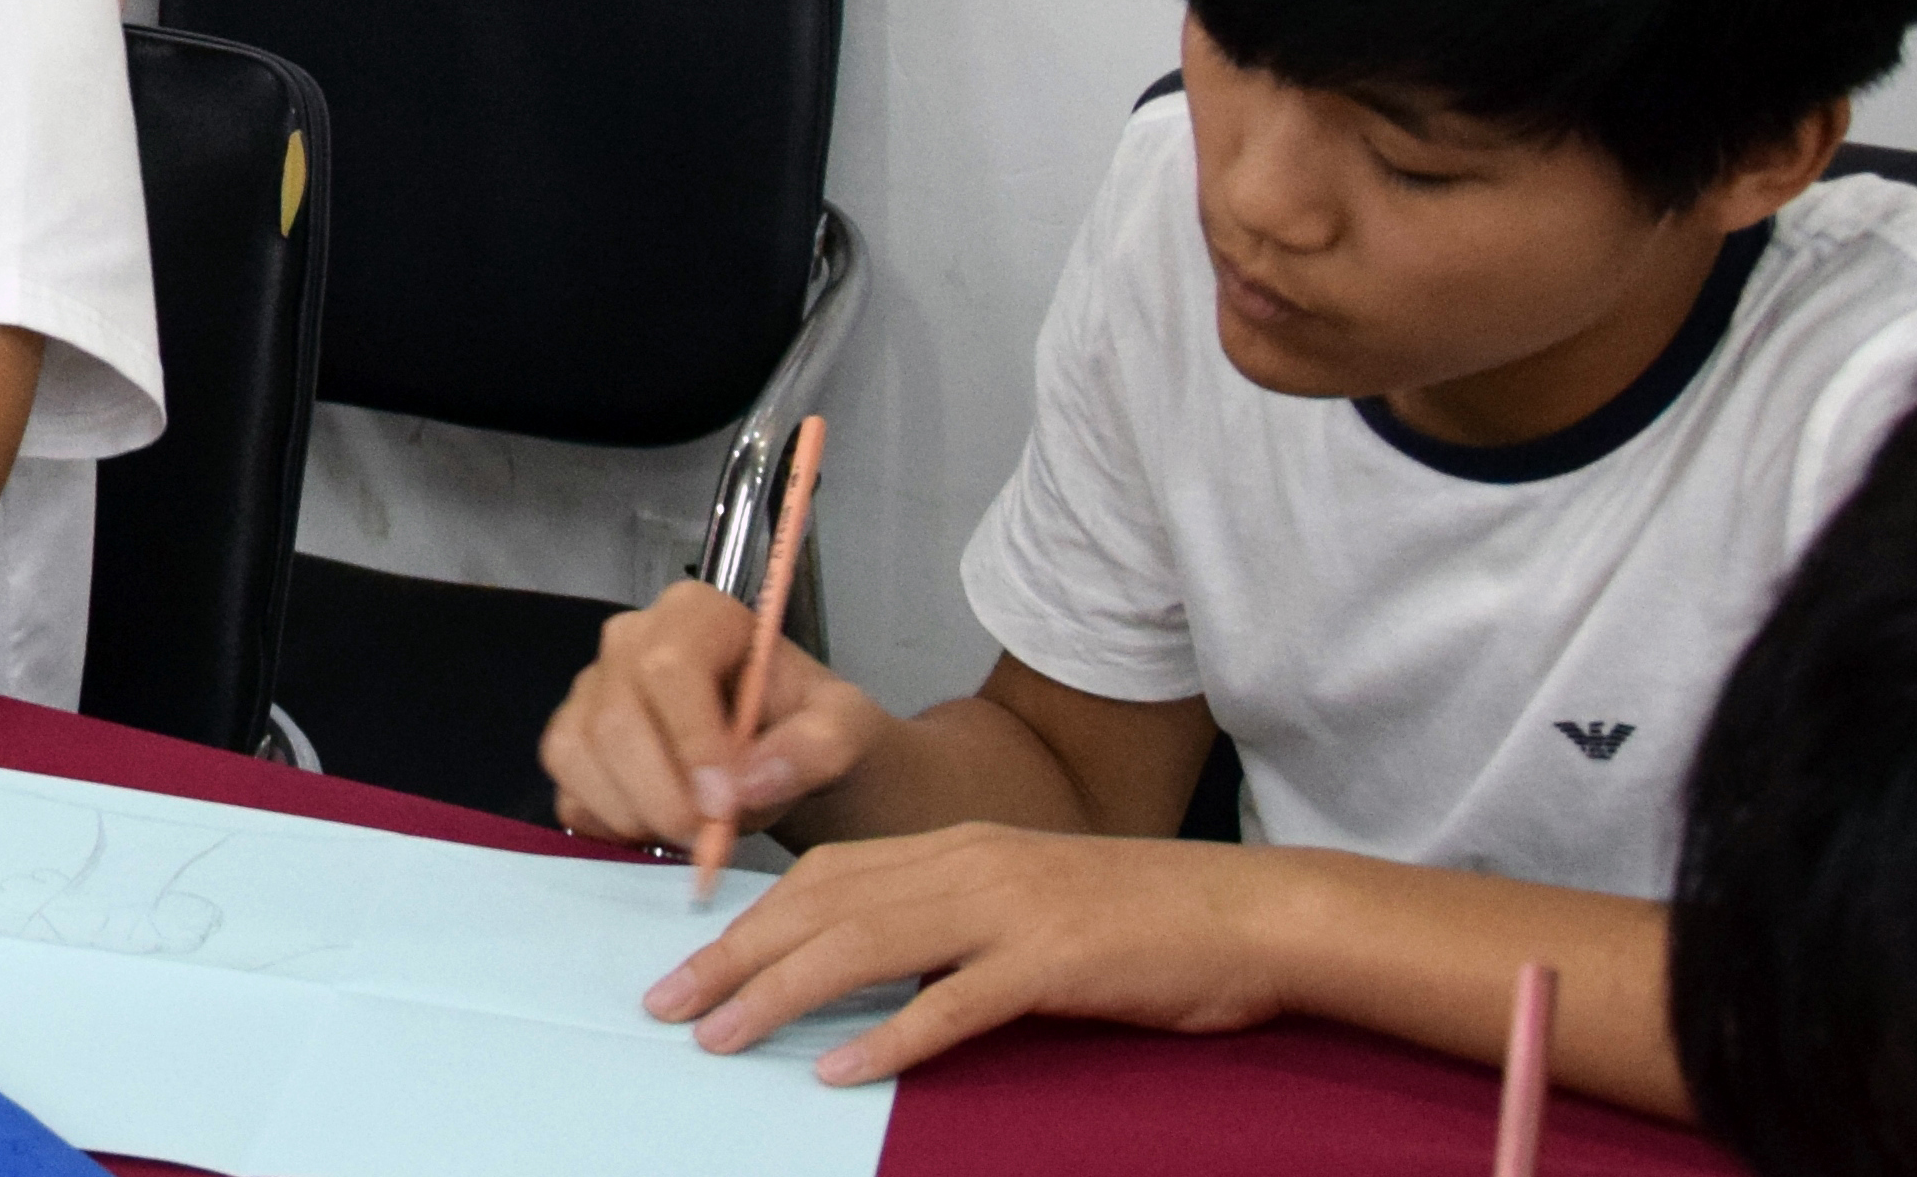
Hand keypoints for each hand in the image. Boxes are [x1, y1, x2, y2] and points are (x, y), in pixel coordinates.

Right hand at [543, 578, 886, 846]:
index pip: (668, 667)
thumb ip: (816, 746)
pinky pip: (568, 791)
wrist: (787, 759)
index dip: (691, 740)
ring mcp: (591, 692)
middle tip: (711, 840)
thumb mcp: (844, 729)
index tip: (726, 803)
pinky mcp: (572, 745)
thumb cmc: (812, 728)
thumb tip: (749, 782)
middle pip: (614, 718)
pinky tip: (660, 832)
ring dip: (637, 815)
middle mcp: (628, 640)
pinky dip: (610, 827)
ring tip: (695, 834)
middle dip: (662, 795)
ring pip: (578, 754)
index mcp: (695, 615)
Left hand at [646, 826, 1289, 1081]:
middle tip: (667, 1004)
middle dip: (735, 955)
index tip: (686, 959)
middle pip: (823, 905)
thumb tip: (862, 972)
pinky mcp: (1055, 962)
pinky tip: (841, 1070)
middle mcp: (969, 864)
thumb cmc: (1139, 919)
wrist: (1250, 914)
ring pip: (867, 945)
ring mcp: (1010, 909)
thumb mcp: (1024, 902)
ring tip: (721, 1035)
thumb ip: (948, 922)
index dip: (749, 916)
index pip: (825, 873)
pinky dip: (892, 1035)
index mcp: (958, 847)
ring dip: (782, 993)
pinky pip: (956, 1003)